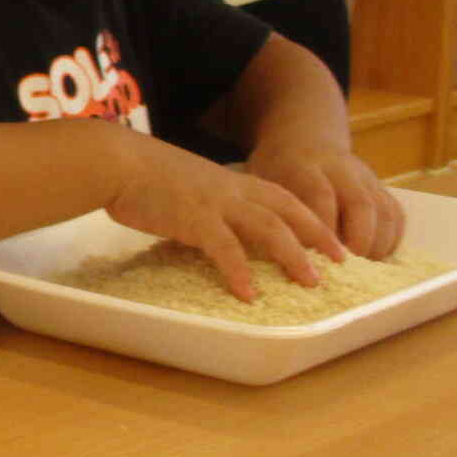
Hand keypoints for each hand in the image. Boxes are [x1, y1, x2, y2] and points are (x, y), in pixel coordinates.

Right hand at [106, 137, 347, 300]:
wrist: (116, 161)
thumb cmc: (141, 174)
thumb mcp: (185, 185)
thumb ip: (206, 204)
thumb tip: (211, 230)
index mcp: (229, 181)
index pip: (282, 198)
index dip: (310, 218)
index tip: (331, 239)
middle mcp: (230, 189)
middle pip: (287, 211)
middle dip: (317, 236)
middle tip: (340, 261)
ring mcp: (215, 203)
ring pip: (268, 227)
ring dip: (292, 255)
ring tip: (310, 282)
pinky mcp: (193, 218)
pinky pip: (224, 248)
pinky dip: (239, 271)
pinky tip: (248, 294)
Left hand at [246, 141, 404, 259]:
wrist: (304, 138)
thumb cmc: (277, 167)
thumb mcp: (262, 180)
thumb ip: (271, 210)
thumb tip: (276, 256)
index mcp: (305, 165)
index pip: (321, 195)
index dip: (323, 229)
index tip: (317, 260)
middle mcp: (342, 168)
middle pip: (361, 204)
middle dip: (357, 242)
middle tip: (346, 272)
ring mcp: (366, 177)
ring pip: (384, 211)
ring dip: (377, 245)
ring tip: (363, 272)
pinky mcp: (381, 186)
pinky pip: (395, 215)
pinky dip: (390, 240)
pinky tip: (376, 260)